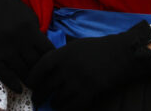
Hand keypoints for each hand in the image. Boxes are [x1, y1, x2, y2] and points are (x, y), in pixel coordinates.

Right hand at [0, 0, 51, 89]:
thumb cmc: (9, 7)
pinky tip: (19, 89)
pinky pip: (3, 74)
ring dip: (30, 81)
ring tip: (35, 86)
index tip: (54, 67)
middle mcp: (19, 40)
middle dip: (43, 74)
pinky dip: (12, 84)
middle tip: (47, 82)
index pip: (48, 53)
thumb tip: (46, 53)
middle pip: (36, 65)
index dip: (53, 62)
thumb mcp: (29, 16)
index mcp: (30, 30)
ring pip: (22, 72)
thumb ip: (37, 34)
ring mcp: (5, 48)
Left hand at [27, 21, 150, 109]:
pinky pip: (72, 105)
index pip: (40, 67)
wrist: (121, 53)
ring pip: (58, 99)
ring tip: (52, 104)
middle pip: (46, 86)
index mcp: (62, 53)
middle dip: (39, 95)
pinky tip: (64, 108)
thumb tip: (44, 66)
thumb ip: (59, 55)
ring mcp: (78, 80)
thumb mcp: (75, 45)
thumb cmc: (97, 48)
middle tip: (36, 100)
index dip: (32, 78)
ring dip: (53, 103)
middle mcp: (68, 67)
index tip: (30, 84)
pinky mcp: (90, 91)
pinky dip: (66, 109)